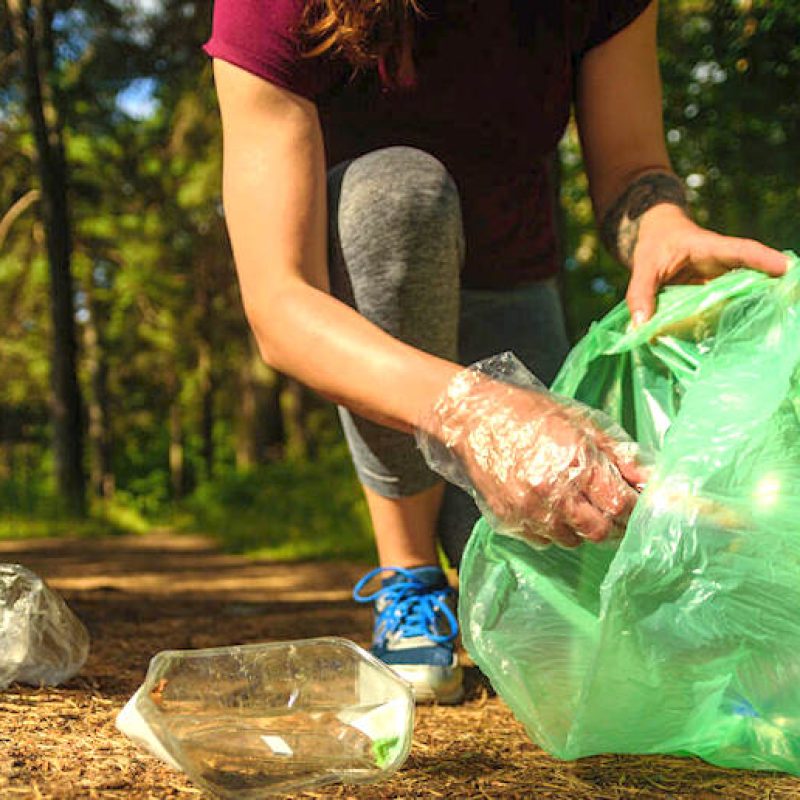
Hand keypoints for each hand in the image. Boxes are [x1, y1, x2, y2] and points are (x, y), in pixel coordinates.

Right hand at [417, 354, 649, 547]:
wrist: (473, 419)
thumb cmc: (528, 413)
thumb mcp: (580, 423)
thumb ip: (617, 453)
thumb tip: (649, 479)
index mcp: (575, 463)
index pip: (620, 505)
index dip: (634, 508)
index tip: (635, 503)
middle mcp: (552, 493)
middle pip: (600, 531)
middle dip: (612, 524)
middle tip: (610, 509)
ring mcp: (528, 511)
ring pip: (572, 540)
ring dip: (581, 527)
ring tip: (574, 502)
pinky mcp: (509, 520)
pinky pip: (544, 540)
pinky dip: (553, 529)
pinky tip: (547, 505)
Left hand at [626, 205, 788, 325]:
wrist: (658, 239)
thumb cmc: (655, 246)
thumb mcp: (643, 265)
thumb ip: (641, 293)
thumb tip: (640, 326)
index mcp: (712, 249)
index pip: (742, 251)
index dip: (764, 259)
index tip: (786, 267)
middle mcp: (724, 265)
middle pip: (755, 274)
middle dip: (773, 287)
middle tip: (789, 302)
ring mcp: (723, 281)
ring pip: (745, 293)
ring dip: (757, 306)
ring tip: (771, 325)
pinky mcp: (716, 295)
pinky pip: (729, 306)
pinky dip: (733, 319)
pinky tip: (738, 339)